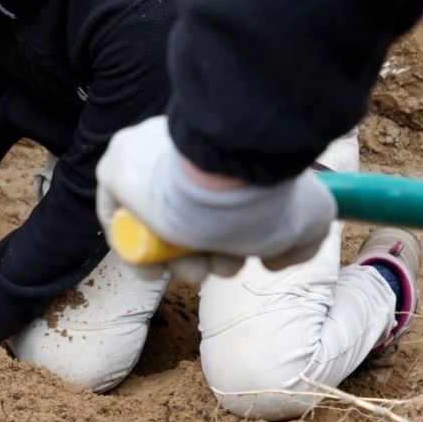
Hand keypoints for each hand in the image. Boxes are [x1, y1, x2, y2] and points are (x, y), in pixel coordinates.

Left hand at [95, 115, 336, 281]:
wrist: (224, 173)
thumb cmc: (267, 191)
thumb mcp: (306, 215)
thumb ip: (298, 239)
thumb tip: (275, 257)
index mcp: (223, 157)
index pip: (218, 202)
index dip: (229, 239)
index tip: (243, 256)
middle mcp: (182, 156)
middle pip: (188, 220)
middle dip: (209, 254)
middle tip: (222, 265)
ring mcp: (147, 162)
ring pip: (159, 228)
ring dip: (180, 260)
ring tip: (199, 266)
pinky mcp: (116, 170)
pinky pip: (121, 222)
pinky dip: (138, 252)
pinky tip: (156, 266)